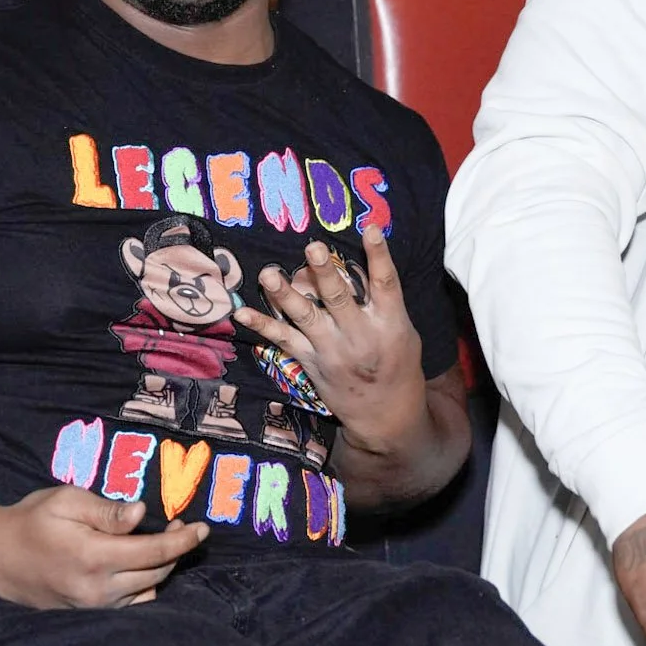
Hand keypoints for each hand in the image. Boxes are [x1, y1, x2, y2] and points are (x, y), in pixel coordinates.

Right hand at [0, 488, 207, 609]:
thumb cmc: (32, 520)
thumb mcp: (66, 501)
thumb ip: (106, 510)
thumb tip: (141, 515)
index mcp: (94, 557)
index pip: (155, 552)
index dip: (184, 540)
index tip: (203, 528)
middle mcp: (98, 589)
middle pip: (157, 573)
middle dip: (175, 550)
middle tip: (177, 526)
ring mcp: (94, 607)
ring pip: (148, 591)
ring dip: (160, 568)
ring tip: (157, 543)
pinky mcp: (90, 614)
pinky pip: (131, 604)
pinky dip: (144, 585)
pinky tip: (137, 566)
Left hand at [233, 225, 423, 440]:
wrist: (387, 416)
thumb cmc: (398, 366)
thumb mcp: (403, 332)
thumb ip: (384, 303)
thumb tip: (361, 264)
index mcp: (390, 323)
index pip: (385, 283)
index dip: (379, 255)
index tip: (371, 229)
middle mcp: (360, 335)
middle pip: (339, 298)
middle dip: (324, 273)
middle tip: (313, 248)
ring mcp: (332, 350)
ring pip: (305, 317)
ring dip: (284, 294)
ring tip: (268, 273)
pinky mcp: (311, 362)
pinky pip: (283, 340)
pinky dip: (261, 326)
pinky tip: (241, 311)